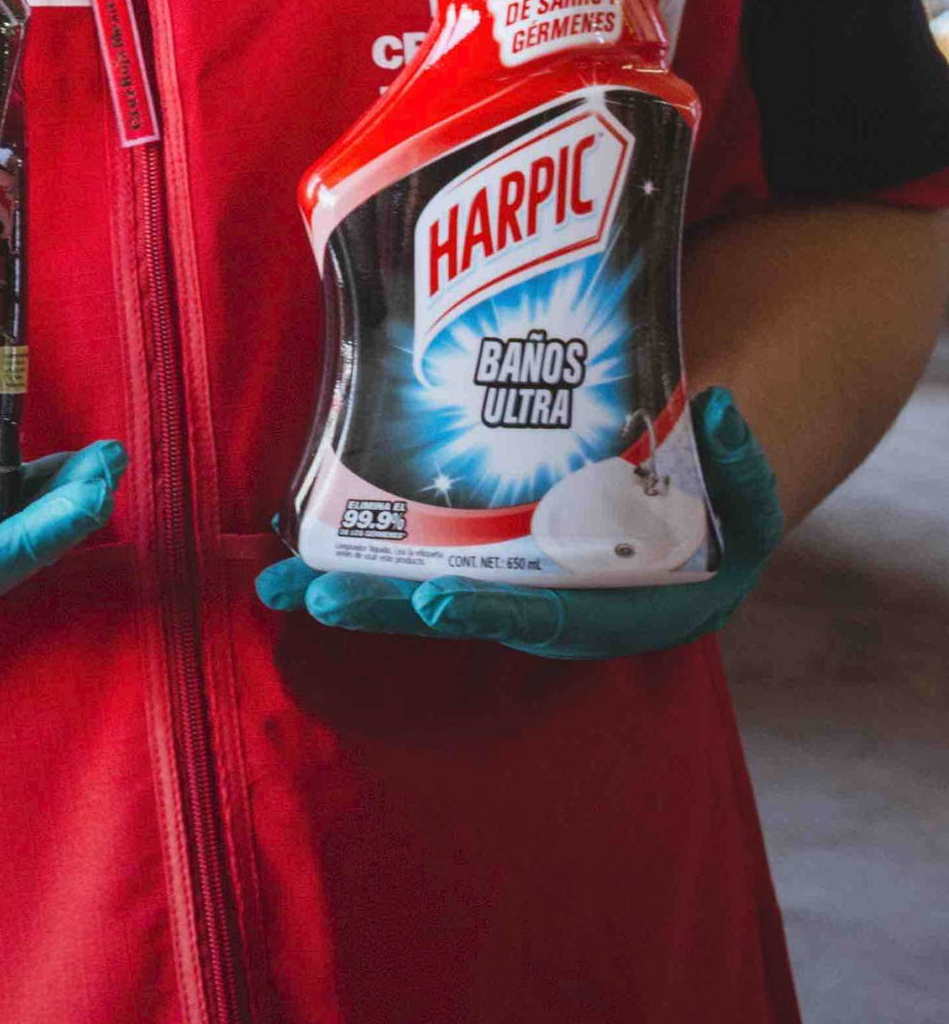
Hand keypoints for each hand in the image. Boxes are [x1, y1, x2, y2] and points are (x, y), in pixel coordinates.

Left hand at [254, 390, 782, 659]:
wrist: (686, 546)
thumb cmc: (714, 530)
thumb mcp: (745, 507)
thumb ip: (741, 467)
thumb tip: (721, 408)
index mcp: (611, 609)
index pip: (547, 615)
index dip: (494, 608)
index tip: (439, 597)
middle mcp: (545, 611)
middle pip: (459, 615)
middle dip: (388, 609)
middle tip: (321, 600)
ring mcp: (505, 595)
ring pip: (416, 601)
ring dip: (350, 596)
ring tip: (278, 589)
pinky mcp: (475, 570)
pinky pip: (407, 572)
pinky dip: (354, 570)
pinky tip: (292, 566)